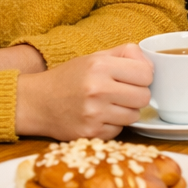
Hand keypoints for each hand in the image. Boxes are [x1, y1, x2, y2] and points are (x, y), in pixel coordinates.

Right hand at [15, 44, 153, 139]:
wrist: (36, 102)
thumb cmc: (70, 77)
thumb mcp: (96, 56)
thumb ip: (127, 54)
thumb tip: (152, 65)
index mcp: (101, 66)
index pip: (146, 74)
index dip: (144, 77)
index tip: (134, 78)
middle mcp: (97, 89)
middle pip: (144, 97)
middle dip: (137, 95)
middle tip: (123, 93)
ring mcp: (93, 114)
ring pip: (134, 116)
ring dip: (126, 111)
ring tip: (110, 104)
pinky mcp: (89, 133)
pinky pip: (118, 131)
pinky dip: (113, 125)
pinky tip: (99, 117)